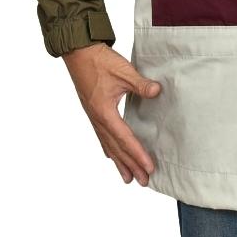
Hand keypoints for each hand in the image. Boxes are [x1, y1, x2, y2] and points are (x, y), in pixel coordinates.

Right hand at [62, 42, 161, 185]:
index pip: (125, 139)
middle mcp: (98, 120)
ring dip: (119, 162)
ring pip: (108, 146)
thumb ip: (141, 84)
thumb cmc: (100, 62)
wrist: (79, 54)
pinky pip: (102, 137)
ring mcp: (94, 117)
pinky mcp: (93, 112)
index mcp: (105, 113)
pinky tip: (111, 156)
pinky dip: (109, 149)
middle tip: (143, 181)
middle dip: (131, 165)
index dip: (138, 155)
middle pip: (117, 149)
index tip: (149, 168)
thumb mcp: (124, 72)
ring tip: (128, 178)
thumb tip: (157, 91)